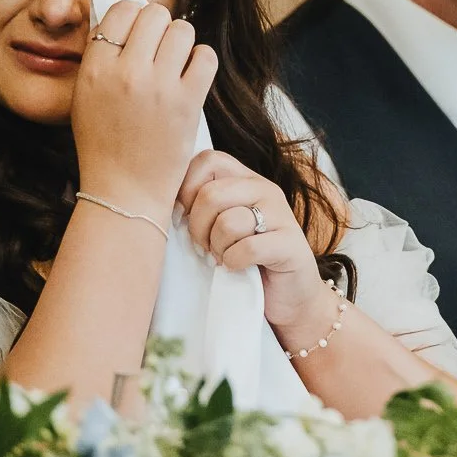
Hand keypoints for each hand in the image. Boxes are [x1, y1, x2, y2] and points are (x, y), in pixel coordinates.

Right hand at [70, 0, 216, 211]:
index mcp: (94, 70)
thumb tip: (123, 19)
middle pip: (154, 13)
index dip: (133, 18)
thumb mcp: (85, 98)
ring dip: (182, 42)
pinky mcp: (188, 102)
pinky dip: (202, 61)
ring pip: (182, 29)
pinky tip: (192, 75)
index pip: (120, 11)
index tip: (138, 34)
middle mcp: (126, 73)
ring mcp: (159, 86)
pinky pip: (205, 56)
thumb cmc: (104, 145)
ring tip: (176, 63)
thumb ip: (100, 60)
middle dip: (160, 27)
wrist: (124, 191)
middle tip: (160, 49)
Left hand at [178, 150, 333, 334]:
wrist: (289, 296)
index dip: (186, 188)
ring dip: (217, 248)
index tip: (184, 217)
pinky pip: (247, 248)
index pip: (208, 160)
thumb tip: (167, 204)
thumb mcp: (221, 225)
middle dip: (198, 227)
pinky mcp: (290, 244)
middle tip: (204, 247)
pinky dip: (234, 263)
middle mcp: (266, 190)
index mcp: (246, 179)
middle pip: (211, 194)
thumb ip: (201, 206)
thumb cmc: (245, 259)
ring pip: (228, 223)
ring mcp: (281, 215)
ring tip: (223, 257)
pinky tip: (237, 267)